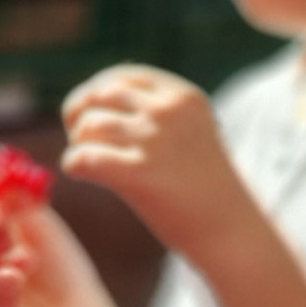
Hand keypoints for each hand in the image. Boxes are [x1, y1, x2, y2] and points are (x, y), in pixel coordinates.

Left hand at [60, 64, 264, 265]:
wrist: (231, 230)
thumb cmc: (205, 187)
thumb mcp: (192, 133)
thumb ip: (156, 112)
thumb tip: (95, 98)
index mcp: (184, 96)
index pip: (123, 76)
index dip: (96, 93)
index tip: (89, 114)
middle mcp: (169, 111)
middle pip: (99, 95)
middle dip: (80, 115)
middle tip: (82, 139)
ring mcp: (155, 140)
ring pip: (89, 125)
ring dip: (79, 143)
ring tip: (89, 162)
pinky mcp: (140, 173)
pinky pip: (84, 157)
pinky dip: (73, 164)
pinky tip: (80, 173)